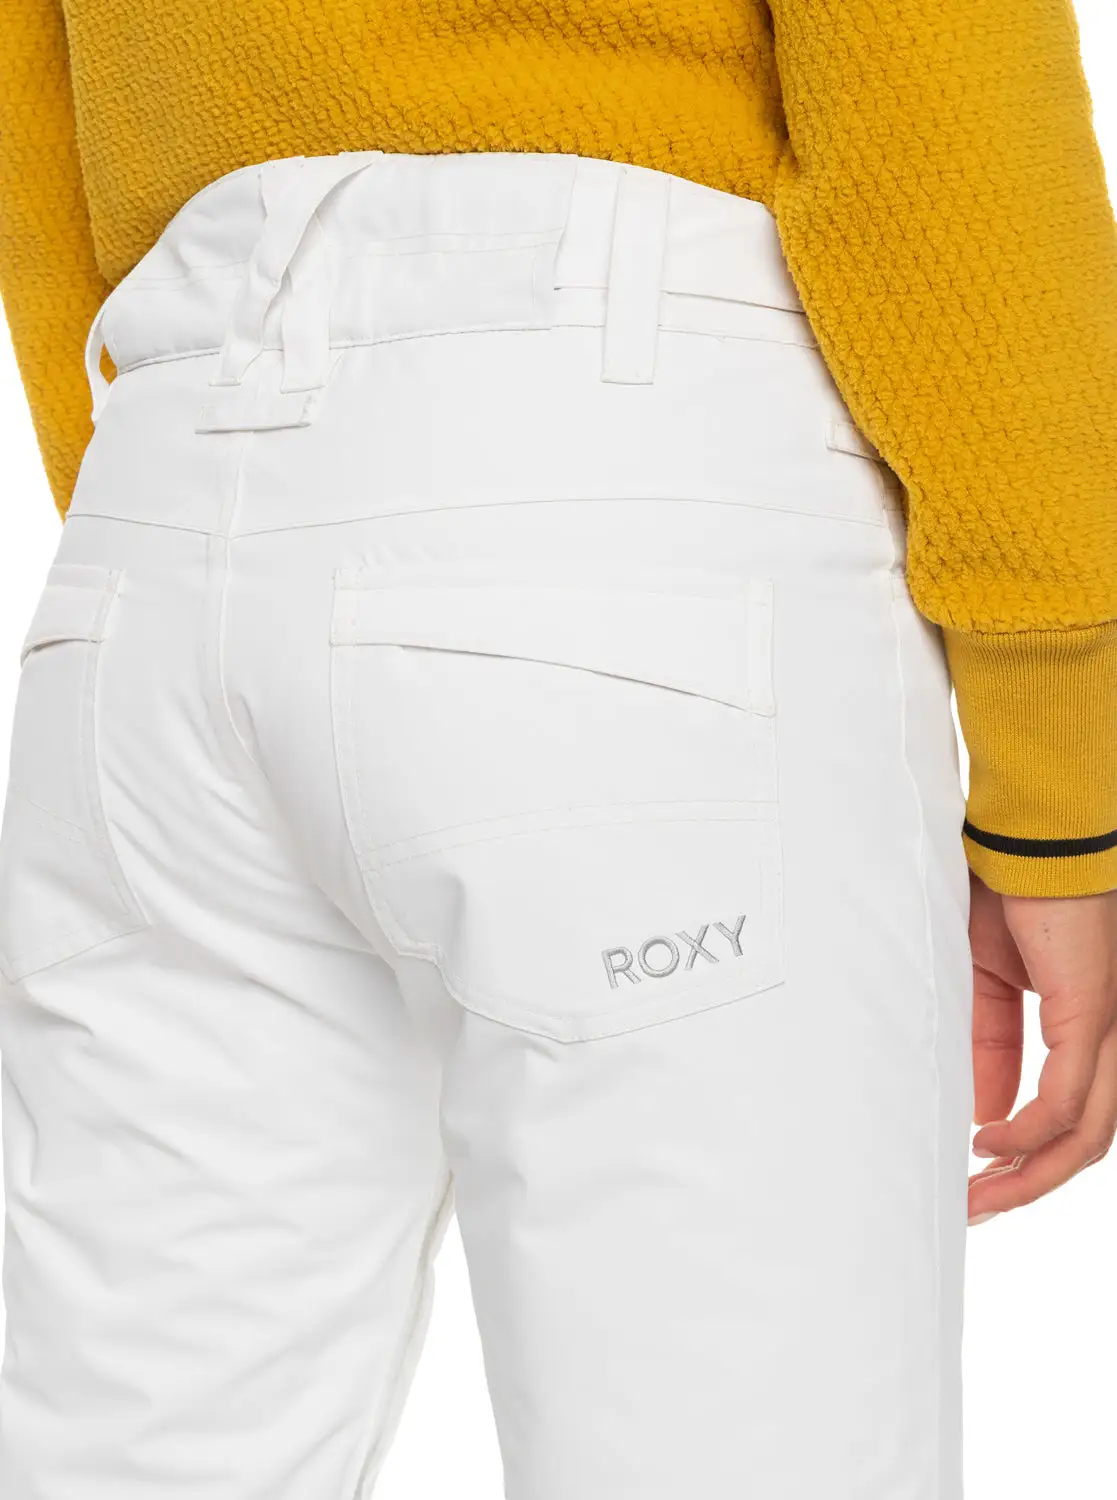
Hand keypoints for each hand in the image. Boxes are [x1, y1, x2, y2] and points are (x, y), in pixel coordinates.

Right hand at [967, 870, 1116, 1225]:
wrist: (1026, 836)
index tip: (974, 1178)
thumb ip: (989, 1044)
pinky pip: (1070, 1097)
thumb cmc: (1008, 889)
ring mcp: (1105, 1025)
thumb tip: (985, 1111)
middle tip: (976, 1209)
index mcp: (1082, 1024)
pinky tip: (993, 1142)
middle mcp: (1106, 1034)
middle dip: (1028, 1184)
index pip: (1064, 1112)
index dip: (1022, 1154)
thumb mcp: (984, 980)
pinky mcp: (1092, 1010)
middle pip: (1084, 1139)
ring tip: (982, 1193)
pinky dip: (1032, 1131)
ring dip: (1033, 1174)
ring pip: (1088, 1132)